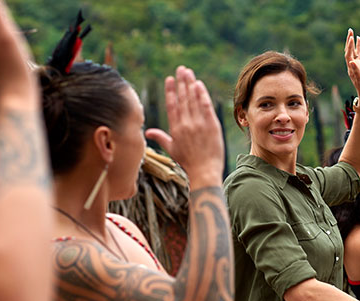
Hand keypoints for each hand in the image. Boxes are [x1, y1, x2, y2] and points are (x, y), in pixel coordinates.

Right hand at [146, 66, 223, 187]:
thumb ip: (160, 137)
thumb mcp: (172, 149)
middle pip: (183, 98)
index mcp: (175, 129)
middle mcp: (186, 124)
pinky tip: (200, 84)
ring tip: (189, 72)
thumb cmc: (188, 162)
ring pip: (193, 99)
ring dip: (191, 84)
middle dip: (181, 82)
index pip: (172, 105)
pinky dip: (202, 94)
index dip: (170, 91)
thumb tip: (147, 133)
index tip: (169, 79)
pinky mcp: (212, 125)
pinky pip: (206, 106)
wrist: (204, 171)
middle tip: (181, 69)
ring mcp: (199, 124)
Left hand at [344, 28, 359, 106]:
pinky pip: (358, 54)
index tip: (351, 37)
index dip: (349, 46)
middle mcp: (351, 65)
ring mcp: (355, 65)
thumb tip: (351, 61)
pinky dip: (358, 46)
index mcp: (351, 68)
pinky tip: (359, 39)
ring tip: (352, 32)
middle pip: (348, 51)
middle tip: (349, 30)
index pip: (348, 54)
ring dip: (352, 42)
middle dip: (349, 41)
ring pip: (353, 51)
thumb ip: (356, 71)